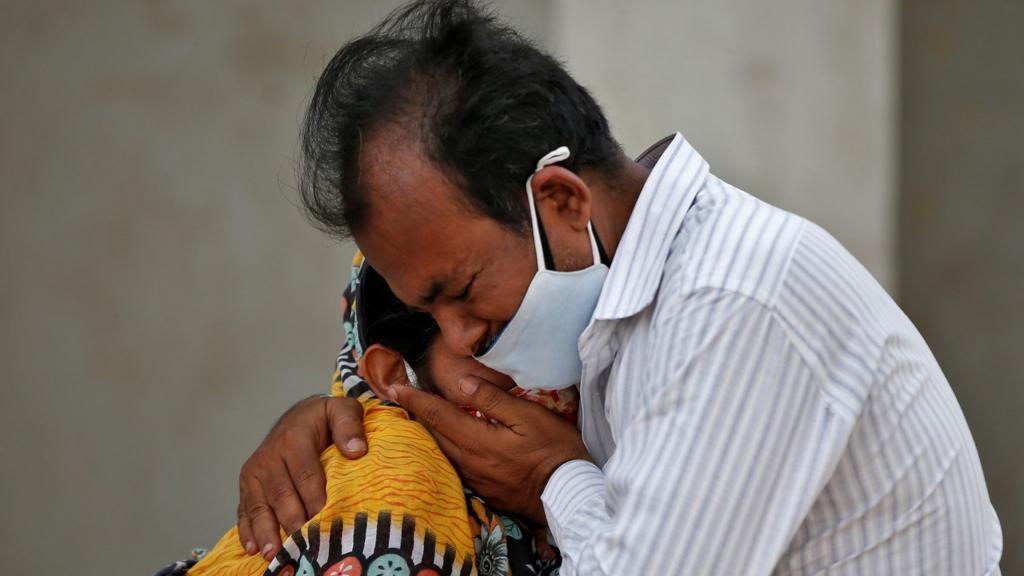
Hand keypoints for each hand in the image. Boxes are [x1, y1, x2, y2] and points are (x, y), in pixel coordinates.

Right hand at [236, 394, 366, 559]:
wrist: (296, 416)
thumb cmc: (323, 419)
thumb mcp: (341, 410)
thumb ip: (350, 425)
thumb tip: (357, 450)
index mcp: (294, 439)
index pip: (307, 475)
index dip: (316, 500)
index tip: (326, 520)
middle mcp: (270, 457)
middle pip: (282, 495)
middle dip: (293, 522)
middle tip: (305, 547)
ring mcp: (255, 472)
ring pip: (260, 505)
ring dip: (266, 531)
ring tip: (274, 554)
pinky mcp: (248, 484)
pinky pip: (245, 509)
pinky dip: (247, 530)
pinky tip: (253, 548)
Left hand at [388, 375, 590, 523]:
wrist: (568, 493)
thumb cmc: (554, 449)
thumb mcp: (528, 416)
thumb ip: (493, 399)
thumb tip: (462, 381)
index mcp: (478, 441)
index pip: (437, 415)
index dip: (414, 399)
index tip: (394, 386)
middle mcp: (470, 463)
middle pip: (433, 435)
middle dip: (415, 416)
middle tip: (400, 399)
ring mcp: (476, 480)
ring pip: (441, 453)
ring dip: (427, 434)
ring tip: (417, 419)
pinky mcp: (484, 491)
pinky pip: (455, 466)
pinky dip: (444, 450)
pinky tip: (446, 444)